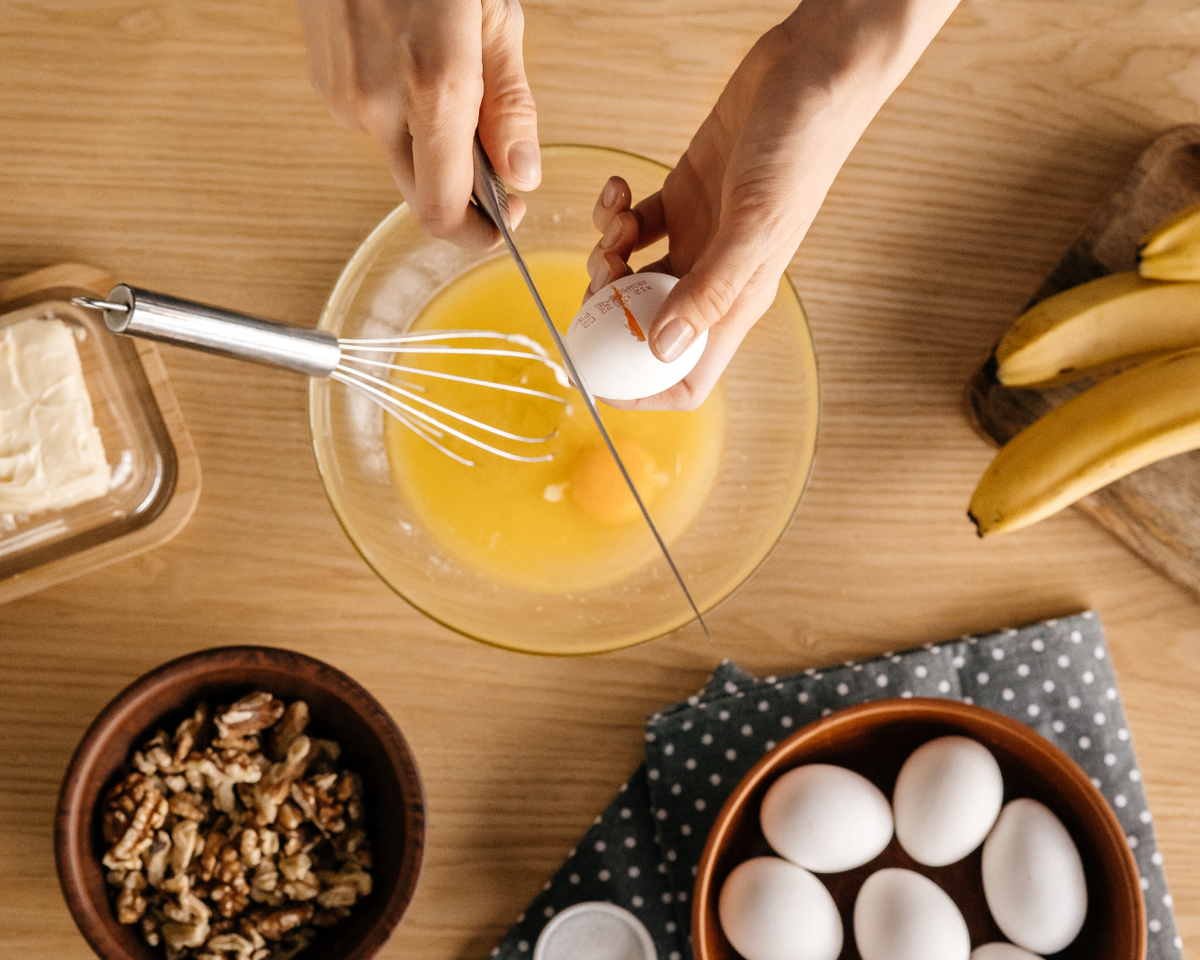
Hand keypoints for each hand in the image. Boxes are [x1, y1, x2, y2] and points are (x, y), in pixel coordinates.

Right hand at [298, 0, 539, 247]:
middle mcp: (376, 105)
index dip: (476, 232)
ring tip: (452, 81)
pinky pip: (374, 125)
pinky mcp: (324, 83)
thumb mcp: (495, 17)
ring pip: (398, 157)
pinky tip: (414, 65)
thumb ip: (510, 105)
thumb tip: (522, 176)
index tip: (502, 223)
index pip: (443, 210)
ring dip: (432, 146)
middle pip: (419, 195)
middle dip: (460, 195)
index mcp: (431, 89)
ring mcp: (341, 96)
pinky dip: (403, 115)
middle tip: (495, 170)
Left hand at [587, 0, 959, 409]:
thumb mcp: (755, 224)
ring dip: (606, 255)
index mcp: (736, 301)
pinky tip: (619, 190)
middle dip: (610, 311)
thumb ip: (709, 290)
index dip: (643, 390)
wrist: (811, 74)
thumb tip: (664, 347)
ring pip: (628, 275)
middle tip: (600, 275)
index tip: (597, 378)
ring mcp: (695, 238)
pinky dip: (614, 213)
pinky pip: (631, 224)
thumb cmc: (802, 148)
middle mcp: (713, 278)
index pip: (689, 377)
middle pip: (643, 327)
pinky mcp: (681, 198)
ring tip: (619, 221)